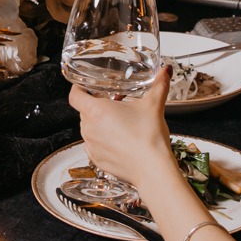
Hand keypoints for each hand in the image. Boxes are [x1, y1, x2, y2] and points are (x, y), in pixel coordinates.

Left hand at [67, 70, 177, 191]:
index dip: (78, 89)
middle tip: (113, 104)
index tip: (85, 87)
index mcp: (97, 111)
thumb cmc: (149, 138)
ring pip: (89, 129)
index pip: (75, 96)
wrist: (153, 169)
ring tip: (119, 123)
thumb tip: (165, 71)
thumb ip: (159, 85)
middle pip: (84, 112)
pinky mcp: (97, 160)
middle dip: (96, 106)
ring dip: (99, 124)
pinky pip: (94, 146)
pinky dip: (103, 142)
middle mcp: (89, 129)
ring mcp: (91, 146)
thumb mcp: (154, 106)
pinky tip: (120, 141)